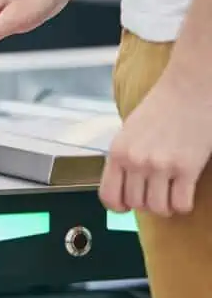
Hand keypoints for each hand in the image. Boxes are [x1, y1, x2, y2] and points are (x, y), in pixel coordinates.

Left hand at [101, 73, 211, 216]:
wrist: (188, 88)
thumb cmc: (161, 107)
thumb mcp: (130, 131)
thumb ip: (125, 157)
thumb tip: (124, 184)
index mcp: (117, 152)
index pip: (108, 196)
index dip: (119, 207)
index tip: (128, 206)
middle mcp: (135, 161)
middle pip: (136, 204)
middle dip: (146, 204)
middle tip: (156, 193)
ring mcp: (160, 165)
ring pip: (158, 208)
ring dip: (166, 207)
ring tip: (171, 194)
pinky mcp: (186, 168)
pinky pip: (181, 204)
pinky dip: (183, 204)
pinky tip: (185, 191)